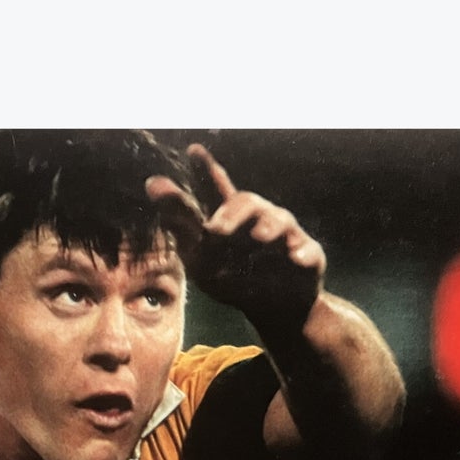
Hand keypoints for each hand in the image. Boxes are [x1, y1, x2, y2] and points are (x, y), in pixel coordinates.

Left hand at [146, 143, 325, 330]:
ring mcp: (286, 235)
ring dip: (267, 229)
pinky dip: (301, 254)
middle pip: (246, 202)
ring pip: (278, 221)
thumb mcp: (200, 257)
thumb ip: (181, 224)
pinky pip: (307, 252)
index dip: (205, 169)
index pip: (214, 187)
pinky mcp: (308, 256)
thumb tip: (151, 183)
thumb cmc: (234, 278)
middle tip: (216, 230)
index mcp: (228, 217)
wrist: (274, 308)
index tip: (193, 151)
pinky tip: (294, 258)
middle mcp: (258, 218)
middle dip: (232, 214)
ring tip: (258, 239)